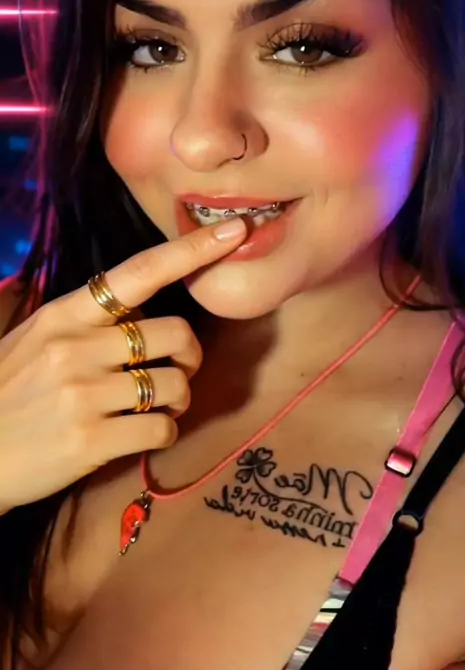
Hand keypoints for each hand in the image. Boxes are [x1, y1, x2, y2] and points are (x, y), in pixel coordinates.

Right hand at [0, 217, 246, 512]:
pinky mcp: (89, 441)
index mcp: (63, 314)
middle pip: (174, 333)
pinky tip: (144, 433)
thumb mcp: (35, 338)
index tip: (234, 232)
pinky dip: (165, 432)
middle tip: (178, 369)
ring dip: (179, 399)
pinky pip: (162, 429)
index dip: (191, 250)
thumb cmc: (8, 392)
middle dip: (190, 354)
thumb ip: (87, 319)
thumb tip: (143, 306)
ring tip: (157, 406)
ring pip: (175, 384)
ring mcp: (83, 394)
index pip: (139, 272)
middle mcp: (75, 347)